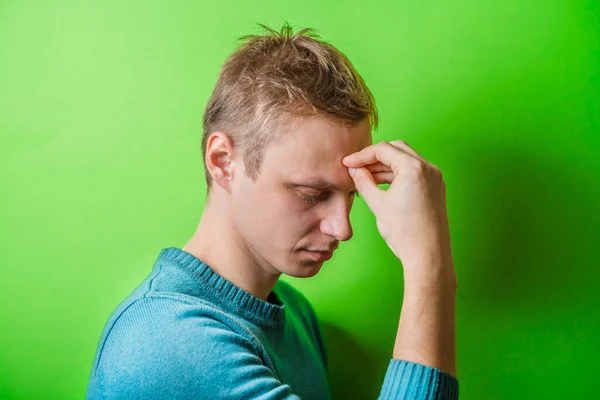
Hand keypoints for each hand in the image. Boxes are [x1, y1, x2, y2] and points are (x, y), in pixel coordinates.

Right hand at [343, 140, 452, 272]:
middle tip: (357, 167)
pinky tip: (381, 185)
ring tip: (366, 178)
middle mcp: (428, 168)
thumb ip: (363, 182)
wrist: (428, 254)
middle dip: (374, 157)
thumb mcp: (378, 204)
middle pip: (396, 149)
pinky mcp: (435, 188)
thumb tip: (354, 170)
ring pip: (405, 160)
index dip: (362, 155)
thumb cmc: (404, 231)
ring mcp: (434, 178)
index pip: (383, 149)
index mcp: (414, 168)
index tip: (347, 163)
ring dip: (385, 166)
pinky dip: (397, 175)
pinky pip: (414, 173)